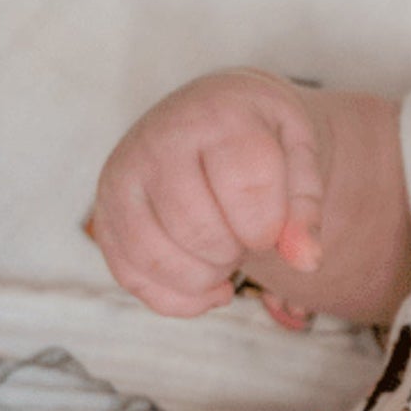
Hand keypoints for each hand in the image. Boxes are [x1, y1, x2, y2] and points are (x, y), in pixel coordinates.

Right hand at [90, 70, 327, 317]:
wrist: (216, 113)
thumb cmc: (264, 137)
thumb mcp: (301, 155)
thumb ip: (306, 209)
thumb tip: (306, 261)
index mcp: (217, 116)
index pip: (245, 188)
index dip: (268, 226)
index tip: (274, 225)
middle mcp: (156, 142)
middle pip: (196, 229)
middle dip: (236, 250)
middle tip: (249, 236)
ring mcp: (121, 180)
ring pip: (156, 259)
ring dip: (206, 277)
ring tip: (228, 254)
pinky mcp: (104, 217)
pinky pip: (132, 278)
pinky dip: (180, 298)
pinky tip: (211, 282)